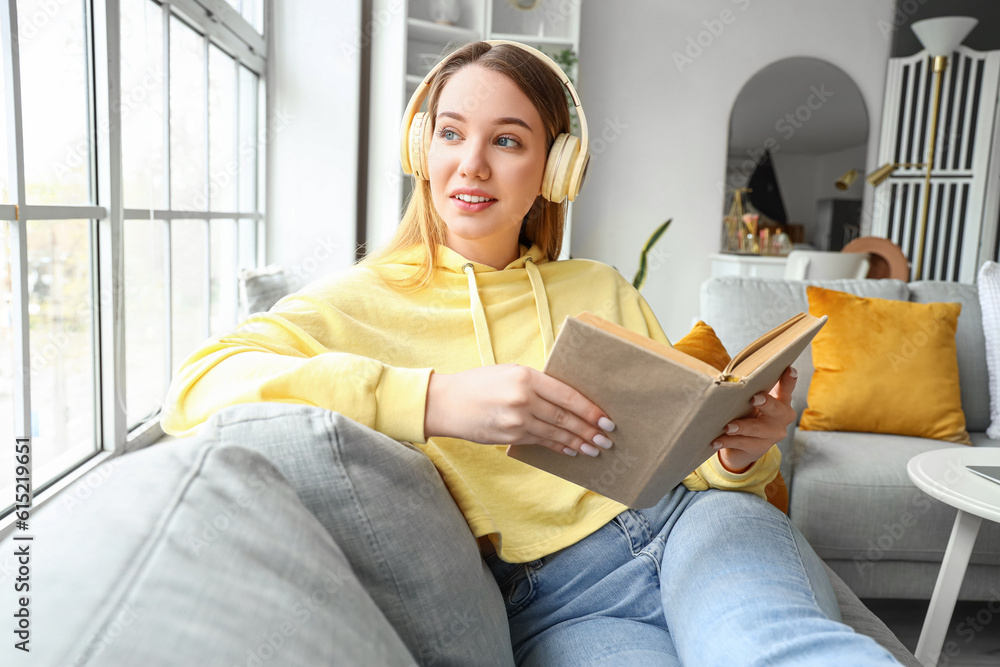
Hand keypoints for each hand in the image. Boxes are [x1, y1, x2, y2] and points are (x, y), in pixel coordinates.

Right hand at [424, 364, 614, 456]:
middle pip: (565, 418)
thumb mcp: (510, 371)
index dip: (589, 409)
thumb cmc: (479, 383)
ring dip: (578, 443)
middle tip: (607, 439)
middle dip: (589, 430)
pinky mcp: (510, 437)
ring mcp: (516, 420)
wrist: (446, 403)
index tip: (606, 419)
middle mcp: (523, 399)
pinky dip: (558, 447)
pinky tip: (571, 450)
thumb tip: (567, 397)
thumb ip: (536, 382)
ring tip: (595, 449)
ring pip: (555, 434)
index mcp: (526, 377)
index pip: (567, 395)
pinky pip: (540, 442)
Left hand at [713, 366, 796, 472]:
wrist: (744, 446)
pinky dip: (727, 441)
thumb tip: (727, 377)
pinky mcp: (759, 448)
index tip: (789, 370)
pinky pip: (742, 443)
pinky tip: (716, 441)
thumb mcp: (749, 401)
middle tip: (754, 398)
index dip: (789, 379)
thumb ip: (746, 390)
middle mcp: (781, 418)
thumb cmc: (747, 414)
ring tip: (728, 427)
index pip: (786, 388)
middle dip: (766, 403)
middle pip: (776, 409)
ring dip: (741, 427)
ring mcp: (772, 434)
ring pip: (757, 429)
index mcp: (781, 401)